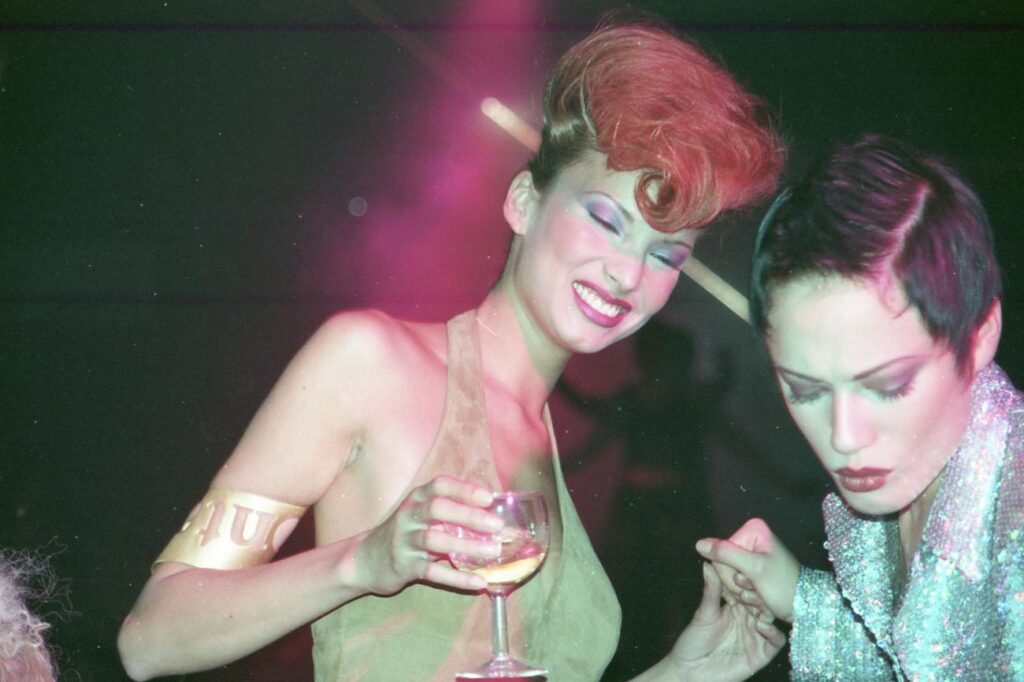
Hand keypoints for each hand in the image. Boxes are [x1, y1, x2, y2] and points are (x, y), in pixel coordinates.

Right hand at [354, 476, 502, 594]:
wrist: (365, 560)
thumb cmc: (405, 534)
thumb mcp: (421, 516)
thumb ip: (450, 513)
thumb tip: (494, 516)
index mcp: (416, 498)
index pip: (440, 486)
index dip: (465, 490)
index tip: (489, 498)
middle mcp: (408, 516)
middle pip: (437, 508)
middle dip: (469, 515)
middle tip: (497, 526)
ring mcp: (404, 541)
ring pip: (435, 540)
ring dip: (466, 545)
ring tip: (493, 551)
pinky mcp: (403, 566)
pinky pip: (432, 572)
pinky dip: (457, 578)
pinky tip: (478, 582)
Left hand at [668, 562, 784, 681]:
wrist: (691, 672)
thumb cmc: (694, 642)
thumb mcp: (703, 614)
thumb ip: (711, 590)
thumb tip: (708, 563)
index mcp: (735, 606)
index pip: (747, 589)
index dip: (747, 580)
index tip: (744, 571)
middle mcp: (748, 619)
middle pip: (761, 602)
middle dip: (759, 594)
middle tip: (753, 587)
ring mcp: (756, 636)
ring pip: (771, 619)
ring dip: (767, 611)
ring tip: (757, 605)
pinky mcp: (761, 654)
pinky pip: (775, 642)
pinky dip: (773, 632)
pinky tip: (761, 625)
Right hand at [696, 518, 799, 622]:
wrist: (806, 607)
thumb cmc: (785, 586)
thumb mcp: (754, 569)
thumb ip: (726, 554)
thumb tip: (699, 544)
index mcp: (753, 531)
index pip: (721, 551)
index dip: (731, 572)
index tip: (750, 581)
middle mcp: (752, 539)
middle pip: (724, 564)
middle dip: (738, 584)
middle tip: (756, 590)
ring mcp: (753, 556)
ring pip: (729, 577)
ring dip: (744, 593)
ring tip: (762, 597)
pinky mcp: (754, 571)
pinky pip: (737, 583)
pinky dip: (747, 596)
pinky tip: (761, 601)